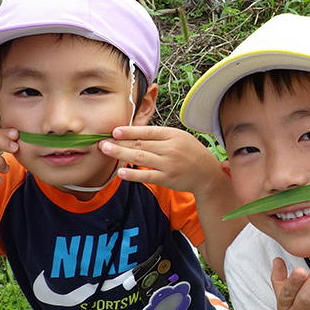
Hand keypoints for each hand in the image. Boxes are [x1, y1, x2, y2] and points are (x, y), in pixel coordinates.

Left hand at [98, 126, 221, 193]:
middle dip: (119, 142)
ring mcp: (168, 164)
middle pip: (140, 143)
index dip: (129, 130)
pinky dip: (133, 174)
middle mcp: (170, 148)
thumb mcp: (178, 138)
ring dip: (121, 154)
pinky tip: (120, 172)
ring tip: (105, 151)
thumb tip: (131, 133)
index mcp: (172, 134)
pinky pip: (147, 175)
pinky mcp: (167, 179)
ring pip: (141, 157)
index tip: (114, 131)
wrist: (207, 174)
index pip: (147, 131)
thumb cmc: (189, 153)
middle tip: (101, 141)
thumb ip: (158, 136)